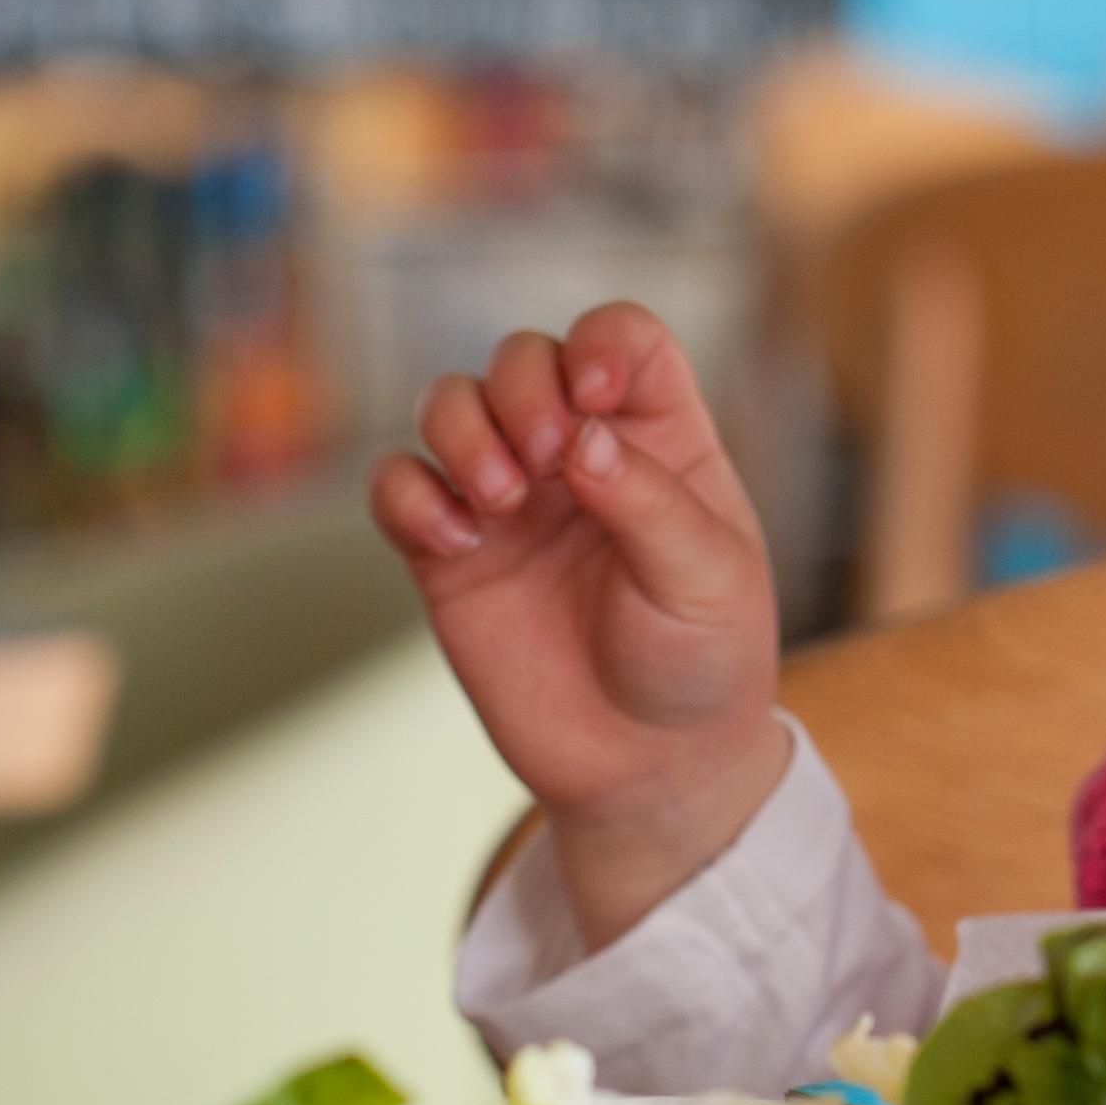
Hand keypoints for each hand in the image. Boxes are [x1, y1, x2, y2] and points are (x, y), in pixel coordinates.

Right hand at [369, 301, 788, 949]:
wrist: (647, 765)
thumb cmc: (702, 660)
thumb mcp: (708, 579)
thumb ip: (649, 502)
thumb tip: (583, 439)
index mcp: (661, 438)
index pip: (623, 339)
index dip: (599, 342)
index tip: (593, 396)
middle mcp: (579, 451)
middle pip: (524, 356)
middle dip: (521, 390)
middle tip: (541, 467)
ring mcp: (510, 499)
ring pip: (449, 404)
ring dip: (459, 431)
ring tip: (498, 503)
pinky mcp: (450, 554)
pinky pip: (397, 486)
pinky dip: (408, 495)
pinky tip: (454, 542)